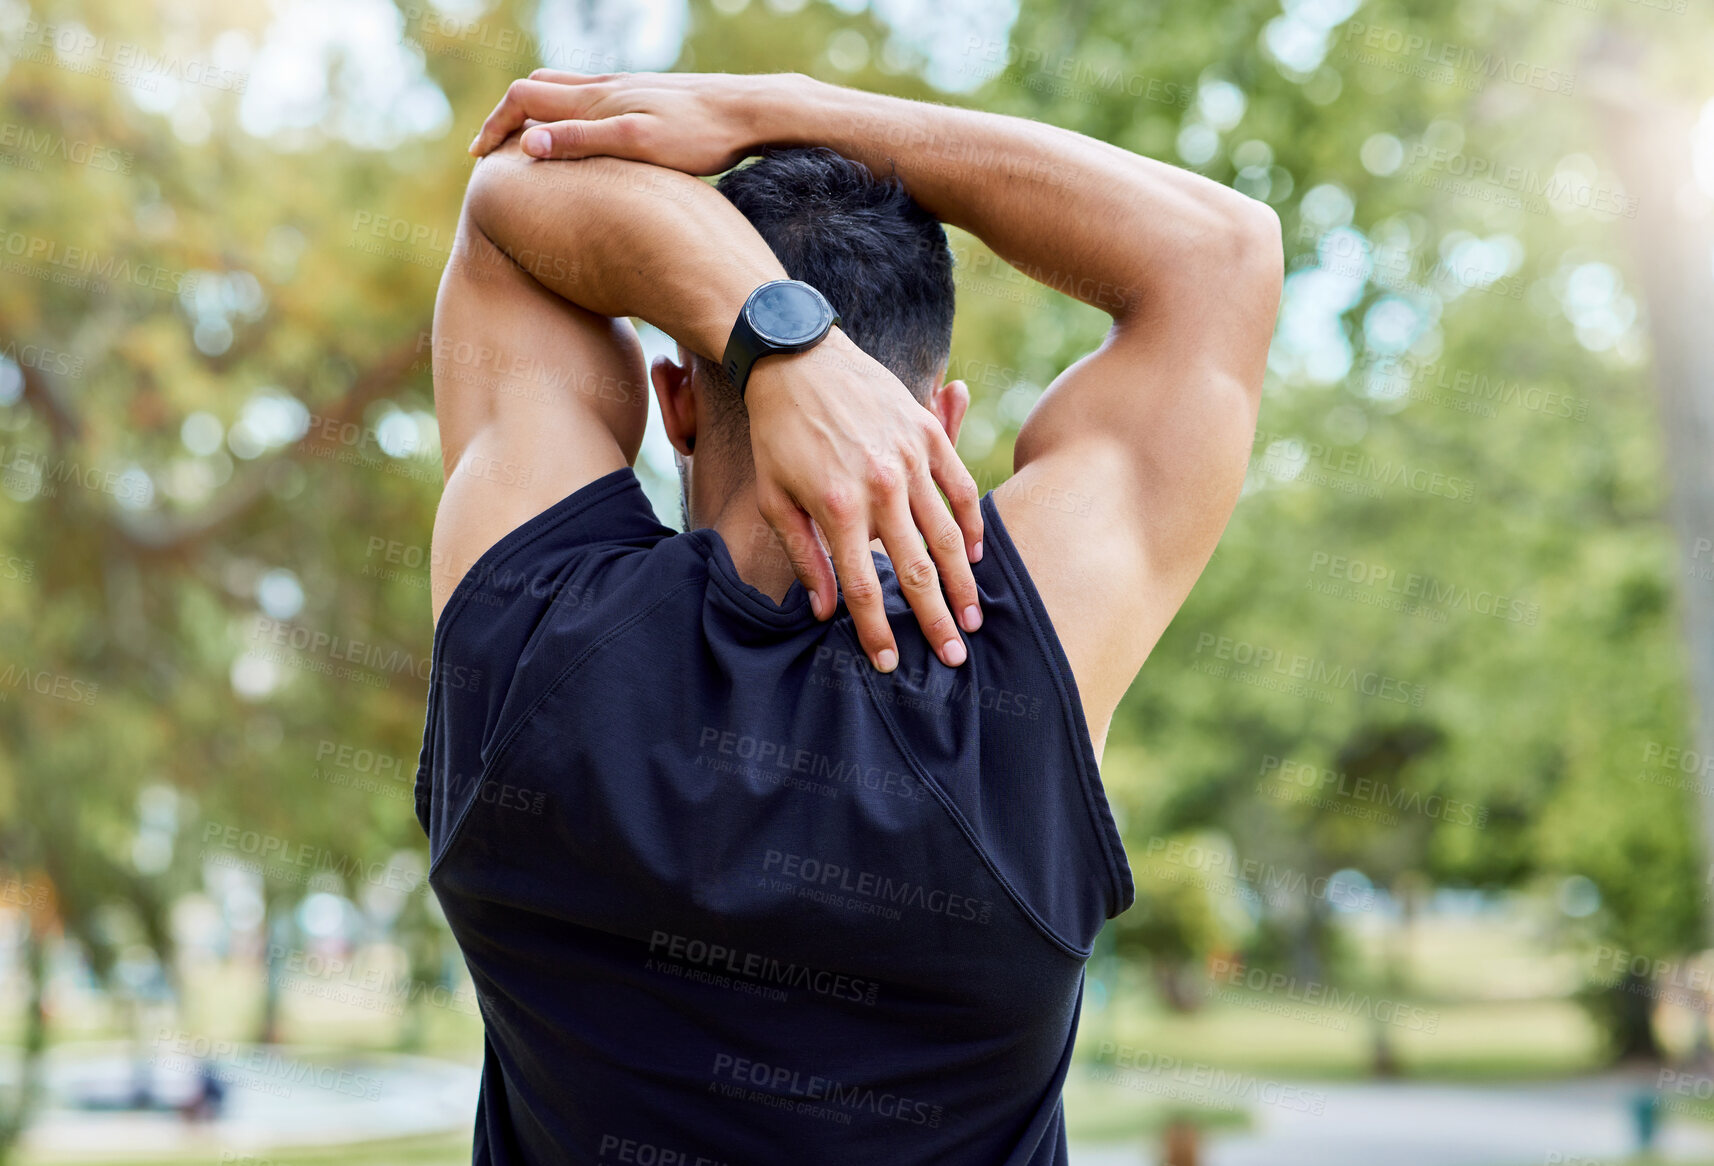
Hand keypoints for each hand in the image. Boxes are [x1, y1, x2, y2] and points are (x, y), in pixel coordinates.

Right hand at [469, 71, 776, 173]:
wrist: (747, 112)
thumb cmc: (698, 136)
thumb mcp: (636, 144)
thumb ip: (581, 142)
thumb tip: (526, 145)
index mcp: (595, 100)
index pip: (524, 100)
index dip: (495, 126)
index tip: (479, 158)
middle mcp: (606, 88)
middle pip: (537, 89)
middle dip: (507, 117)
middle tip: (492, 151)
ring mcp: (627, 91)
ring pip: (565, 91)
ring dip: (537, 113)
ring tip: (527, 144)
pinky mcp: (646, 99)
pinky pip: (593, 100)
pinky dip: (569, 115)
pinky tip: (583, 139)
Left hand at [746, 330, 983, 672]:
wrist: (797, 358)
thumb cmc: (778, 433)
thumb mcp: (777, 498)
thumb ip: (806, 557)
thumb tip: (825, 611)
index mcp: (837, 509)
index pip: (864, 586)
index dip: (877, 631)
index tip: (890, 664)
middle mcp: (880, 487)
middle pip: (916, 572)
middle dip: (935, 622)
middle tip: (953, 658)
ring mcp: (909, 459)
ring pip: (946, 535)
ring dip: (963, 582)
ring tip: (974, 617)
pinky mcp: (926, 434)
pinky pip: (961, 487)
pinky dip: (972, 523)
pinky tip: (975, 553)